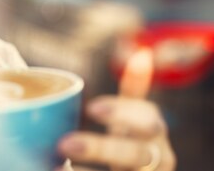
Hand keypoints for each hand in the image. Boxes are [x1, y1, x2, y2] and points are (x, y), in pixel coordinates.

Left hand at [58, 49, 175, 170]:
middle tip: (64, 143)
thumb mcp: (135, 119)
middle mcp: (160, 160)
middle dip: (101, 148)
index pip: (148, 119)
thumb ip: (135, 90)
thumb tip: (143, 53)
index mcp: (156, 134)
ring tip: (54, 168)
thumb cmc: (131, 146)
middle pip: (137, 154)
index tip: (92, 108)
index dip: (122, 112)